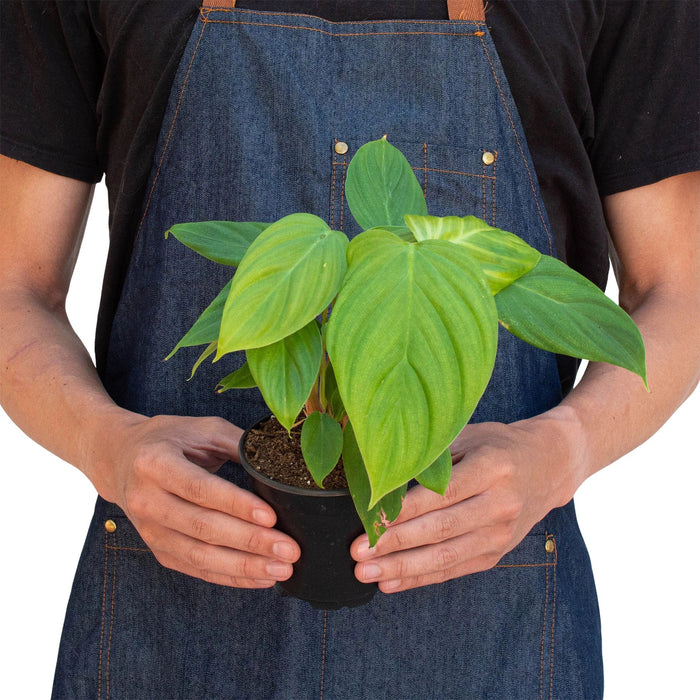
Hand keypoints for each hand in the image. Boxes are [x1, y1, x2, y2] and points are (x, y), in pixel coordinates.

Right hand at [92, 413, 299, 588]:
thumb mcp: (202, 428)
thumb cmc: (169, 439)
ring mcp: (150, 530)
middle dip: (250, 542)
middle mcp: (146, 500)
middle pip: (202, 527)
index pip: (200, 489)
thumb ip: (239, 442)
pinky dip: (230, 577)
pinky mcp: (158, 550)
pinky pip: (197, 570)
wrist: (120, 459)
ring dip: (244, 567)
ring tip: (282, 570)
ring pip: (200, 556)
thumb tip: (281, 461)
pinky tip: (261, 578)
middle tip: (289, 550)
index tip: (271, 517)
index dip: (236, 505)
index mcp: (155, 462)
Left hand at [351, 415, 580, 592]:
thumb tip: (382, 474)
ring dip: (402, 568)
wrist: (549, 465)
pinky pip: (454, 570)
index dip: (406, 511)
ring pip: (446, 557)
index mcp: (492, 468)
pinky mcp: (497, 554)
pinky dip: (421, 578)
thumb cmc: (498, 444)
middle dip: (395, 544)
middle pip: (441, 529)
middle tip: (358, 552)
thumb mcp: (469, 435)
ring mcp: (501, 534)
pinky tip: (392, 583)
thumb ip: (433, 455)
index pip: (443, 494)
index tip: (372, 520)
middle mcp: (501, 504)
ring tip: (366, 573)